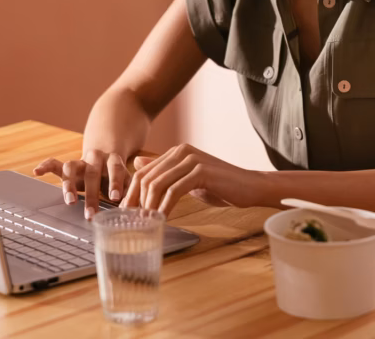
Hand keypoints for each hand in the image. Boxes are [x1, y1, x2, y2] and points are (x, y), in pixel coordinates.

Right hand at [34, 150, 129, 220]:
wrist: (107, 156)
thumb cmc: (118, 175)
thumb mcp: (129, 179)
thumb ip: (132, 190)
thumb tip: (139, 210)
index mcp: (113, 160)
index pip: (115, 169)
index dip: (115, 182)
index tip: (116, 198)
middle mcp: (95, 158)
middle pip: (91, 174)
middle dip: (91, 195)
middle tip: (91, 215)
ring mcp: (80, 162)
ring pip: (71, 167)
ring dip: (69, 185)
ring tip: (69, 202)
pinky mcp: (67, 166)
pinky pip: (54, 163)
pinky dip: (45, 166)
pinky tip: (36, 171)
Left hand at [120, 143, 263, 215]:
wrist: (249, 187)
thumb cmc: (220, 186)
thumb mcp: (188, 178)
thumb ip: (166, 172)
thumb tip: (138, 164)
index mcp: (176, 152)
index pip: (143, 172)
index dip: (131, 193)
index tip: (125, 213)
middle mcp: (181, 151)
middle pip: (147, 177)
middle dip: (136, 201)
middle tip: (132, 222)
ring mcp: (192, 160)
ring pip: (158, 184)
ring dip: (149, 206)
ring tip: (146, 223)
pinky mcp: (201, 171)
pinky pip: (175, 191)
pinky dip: (165, 206)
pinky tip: (163, 219)